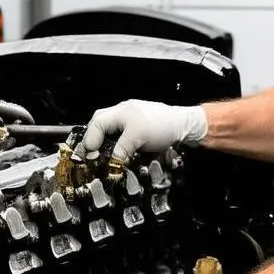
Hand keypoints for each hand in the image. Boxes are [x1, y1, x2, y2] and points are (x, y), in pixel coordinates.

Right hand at [81, 100, 207, 160]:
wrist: (183, 125)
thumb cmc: (162, 125)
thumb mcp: (138, 137)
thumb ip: (121, 149)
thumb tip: (111, 161)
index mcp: (118, 112)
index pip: (96, 125)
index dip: (90, 141)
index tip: (90, 156)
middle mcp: (120, 114)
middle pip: (98, 127)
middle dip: (93, 142)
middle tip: (90, 157)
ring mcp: (127, 121)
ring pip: (108, 132)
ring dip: (103, 144)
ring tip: (100, 156)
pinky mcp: (135, 129)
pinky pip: (119, 137)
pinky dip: (115, 145)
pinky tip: (116, 153)